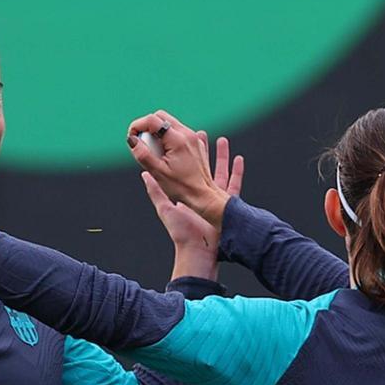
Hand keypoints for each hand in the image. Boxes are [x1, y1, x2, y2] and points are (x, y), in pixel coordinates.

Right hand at [127, 111, 231, 225]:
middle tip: (142, 145)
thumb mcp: (157, 172)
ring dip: (157, 133)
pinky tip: (166, 154)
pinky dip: (167, 138)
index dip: (137, 126)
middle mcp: (187, 134)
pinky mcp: (195, 143)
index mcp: (177, 140)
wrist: (204, 196)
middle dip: (147, 127)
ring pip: (169, 123)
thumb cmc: (182, 187)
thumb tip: (132, 140)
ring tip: (155, 152)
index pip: (152, 120)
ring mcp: (193, 137)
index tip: (132, 138)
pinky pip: (177, 132)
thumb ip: (142, 154)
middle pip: (160, 117)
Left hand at [143, 130, 243, 246]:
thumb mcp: (165, 208)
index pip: (186, 171)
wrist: (199, 250)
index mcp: (188, 195)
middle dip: (204, 152)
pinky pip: (234, 184)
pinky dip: (238, 171)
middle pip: (204, 168)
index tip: (182, 141)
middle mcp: (202, 196)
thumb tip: (144, 174)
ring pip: (220, 172)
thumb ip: (156, 191)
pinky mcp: (228, 205)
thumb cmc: (182, 233)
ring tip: (222, 140)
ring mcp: (216, 200)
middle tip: (204, 134)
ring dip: (222, 157)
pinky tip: (240, 158)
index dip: (184, 157)